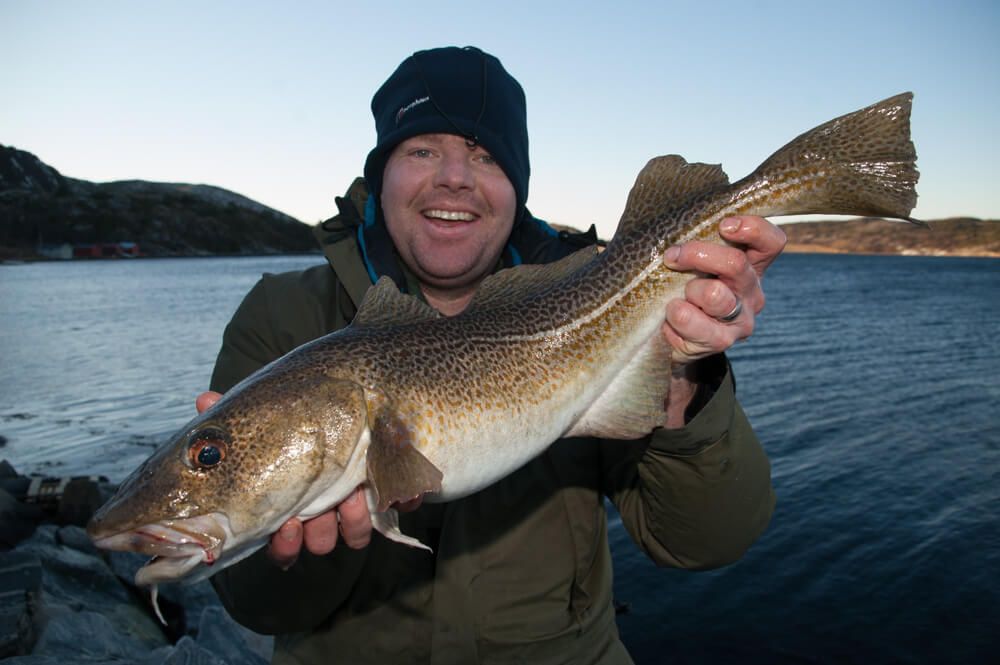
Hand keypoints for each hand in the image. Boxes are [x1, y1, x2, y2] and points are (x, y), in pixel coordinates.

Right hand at [195, 391, 421, 568]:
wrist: (348, 396)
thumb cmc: (292, 415)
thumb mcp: (262, 415)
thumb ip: (231, 414)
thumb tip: (203, 399)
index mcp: (290, 505)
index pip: (284, 545)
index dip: (286, 544)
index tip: (288, 523)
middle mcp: (324, 511)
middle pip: (321, 542)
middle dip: (320, 530)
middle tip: (321, 510)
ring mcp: (358, 502)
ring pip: (355, 532)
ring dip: (354, 519)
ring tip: (355, 494)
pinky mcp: (391, 487)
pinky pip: (396, 505)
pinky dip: (396, 497)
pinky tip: (393, 486)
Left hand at [661, 215, 785, 362]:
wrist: (665, 336)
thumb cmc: (675, 286)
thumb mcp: (687, 260)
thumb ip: (691, 237)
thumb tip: (668, 209)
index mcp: (750, 265)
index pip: (771, 242)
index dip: (752, 228)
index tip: (723, 224)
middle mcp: (751, 291)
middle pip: (736, 264)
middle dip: (698, 254)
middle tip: (671, 256)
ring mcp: (740, 319)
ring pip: (715, 294)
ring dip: (687, 290)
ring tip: (675, 297)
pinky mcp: (722, 341)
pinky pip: (693, 321)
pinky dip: (675, 315)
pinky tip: (670, 318)